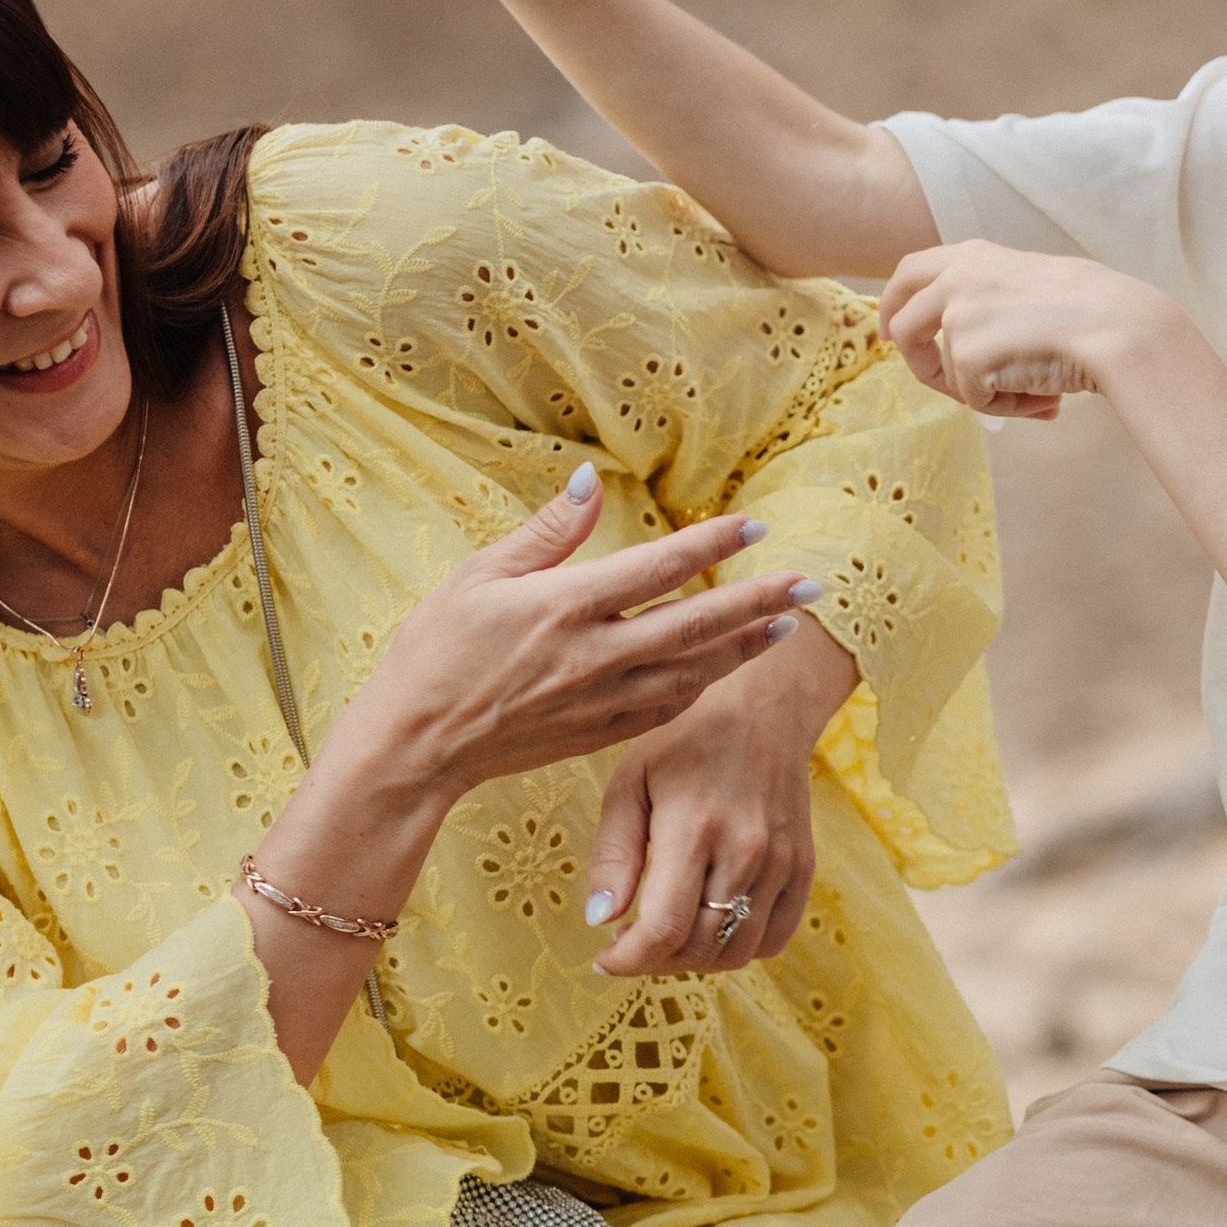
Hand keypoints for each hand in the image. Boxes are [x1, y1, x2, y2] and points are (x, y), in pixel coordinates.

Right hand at [337, 471, 807, 818]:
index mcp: (565, 607)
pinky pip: (668, 708)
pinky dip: (704, 686)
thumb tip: (591, 480)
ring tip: (787, 624)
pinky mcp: (599, 735)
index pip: (657, 568)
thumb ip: (548, 532)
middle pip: (696, 624)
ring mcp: (601, 701)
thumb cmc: (435, 653)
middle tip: (811, 583)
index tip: (755, 525)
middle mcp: (594, 656)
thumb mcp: (480, 575)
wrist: (414, 746)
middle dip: (759, 602)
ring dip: (744, 648)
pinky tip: (726, 670)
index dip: (711, 544)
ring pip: (694, 671)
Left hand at [582, 617, 857, 977]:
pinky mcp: (803, 868)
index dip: (628, 960)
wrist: (763, 707)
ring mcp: (781, 863)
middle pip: (699, 948)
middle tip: (629, 942)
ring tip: (668, 934)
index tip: (604, 957)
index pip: (663, 929)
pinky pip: (775, 939)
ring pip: (737, 953)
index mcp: (693, 827)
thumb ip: (613, 854)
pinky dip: (738, 948)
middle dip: (654, 960)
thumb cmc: (684, 740)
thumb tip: (600, 920)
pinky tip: (711, 924)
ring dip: (695, 959)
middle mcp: (745, 851)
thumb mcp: (630, 782)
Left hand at [878, 242, 1174, 419]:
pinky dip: (1006, 408)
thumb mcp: (1027, 282)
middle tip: (933, 379)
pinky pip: (973, 400)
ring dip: (986, 392)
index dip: (894, 302)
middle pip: (903, 323)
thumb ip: (989, 298)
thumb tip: (962, 342)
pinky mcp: (967, 355)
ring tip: (1037, 392)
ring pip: (948, 374)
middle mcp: (956, 279)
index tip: (891, 329)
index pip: (911, 270)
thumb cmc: (1091, 310)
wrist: (1118, 326)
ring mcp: (957, 316)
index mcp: (973, 256)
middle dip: (913, 358)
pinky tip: (1044, 397)